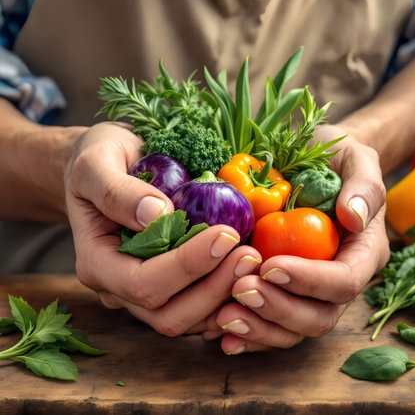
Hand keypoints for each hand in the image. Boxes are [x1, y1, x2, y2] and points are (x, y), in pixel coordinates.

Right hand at [64, 121, 261, 334]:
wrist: (109, 166)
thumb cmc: (100, 160)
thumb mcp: (96, 164)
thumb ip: (117, 191)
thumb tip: (156, 215)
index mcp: (97, 263)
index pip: (141, 283)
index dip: (186, 265)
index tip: (225, 234)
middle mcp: (118, 288)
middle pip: (167, 314)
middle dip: (213, 288)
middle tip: (250, 255)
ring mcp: (144, 293)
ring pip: (188, 319)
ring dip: (225, 298)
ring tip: (253, 263)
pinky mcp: (168, 287)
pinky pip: (198, 311)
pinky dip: (225, 300)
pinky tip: (247, 277)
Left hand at [200, 125, 389, 353]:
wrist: (314, 163)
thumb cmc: (336, 160)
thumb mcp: (356, 159)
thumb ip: (363, 187)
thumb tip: (353, 217)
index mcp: (362, 253)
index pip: (344, 281)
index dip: (309, 281)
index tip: (271, 266)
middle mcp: (338, 279)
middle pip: (319, 316)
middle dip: (279, 309)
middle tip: (241, 290)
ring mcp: (310, 290)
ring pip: (292, 328)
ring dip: (259, 328)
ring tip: (224, 316)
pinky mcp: (285, 291)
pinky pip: (270, 323)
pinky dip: (248, 332)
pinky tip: (220, 333)